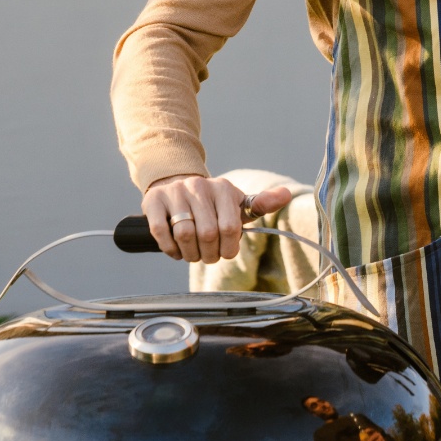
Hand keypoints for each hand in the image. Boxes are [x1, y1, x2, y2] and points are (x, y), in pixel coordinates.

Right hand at [144, 175, 291, 263]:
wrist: (176, 183)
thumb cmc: (212, 202)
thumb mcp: (237, 202)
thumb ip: (261, 203)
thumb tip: (287, 194)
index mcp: (224, 189)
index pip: (229, 227)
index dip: (227, 248)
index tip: (225, 252)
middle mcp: (199, 187)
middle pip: (206, 234)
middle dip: (208, 254)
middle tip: (208, 256)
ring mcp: (175, 193)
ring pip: (184, 234)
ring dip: (189, 254)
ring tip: (193, 255)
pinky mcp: (153, 201)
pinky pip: (160, 231)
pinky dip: (170, 249)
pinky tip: (176, 251)